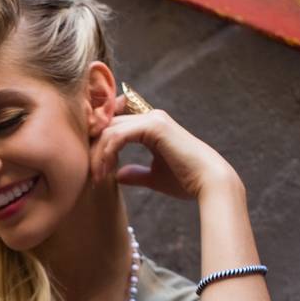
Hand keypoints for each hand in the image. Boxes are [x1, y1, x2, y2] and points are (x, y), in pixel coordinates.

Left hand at [90, 94, 240, 199]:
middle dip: (94, 150)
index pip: (114, 126)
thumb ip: (135, 173)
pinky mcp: (155, 126)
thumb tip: (117, 175)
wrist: (209, 183)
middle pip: (108, 126)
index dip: (99, 145)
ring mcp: (153, 119)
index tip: (93, 170)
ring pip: (110, 130)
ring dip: (98, 155)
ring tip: (96, 178)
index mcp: (151, 126)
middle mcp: (151, 117)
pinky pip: (119, 135)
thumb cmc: (186, 181)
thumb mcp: (154, 177)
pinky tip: (105, 171)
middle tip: (90, 176)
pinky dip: (108, 153)